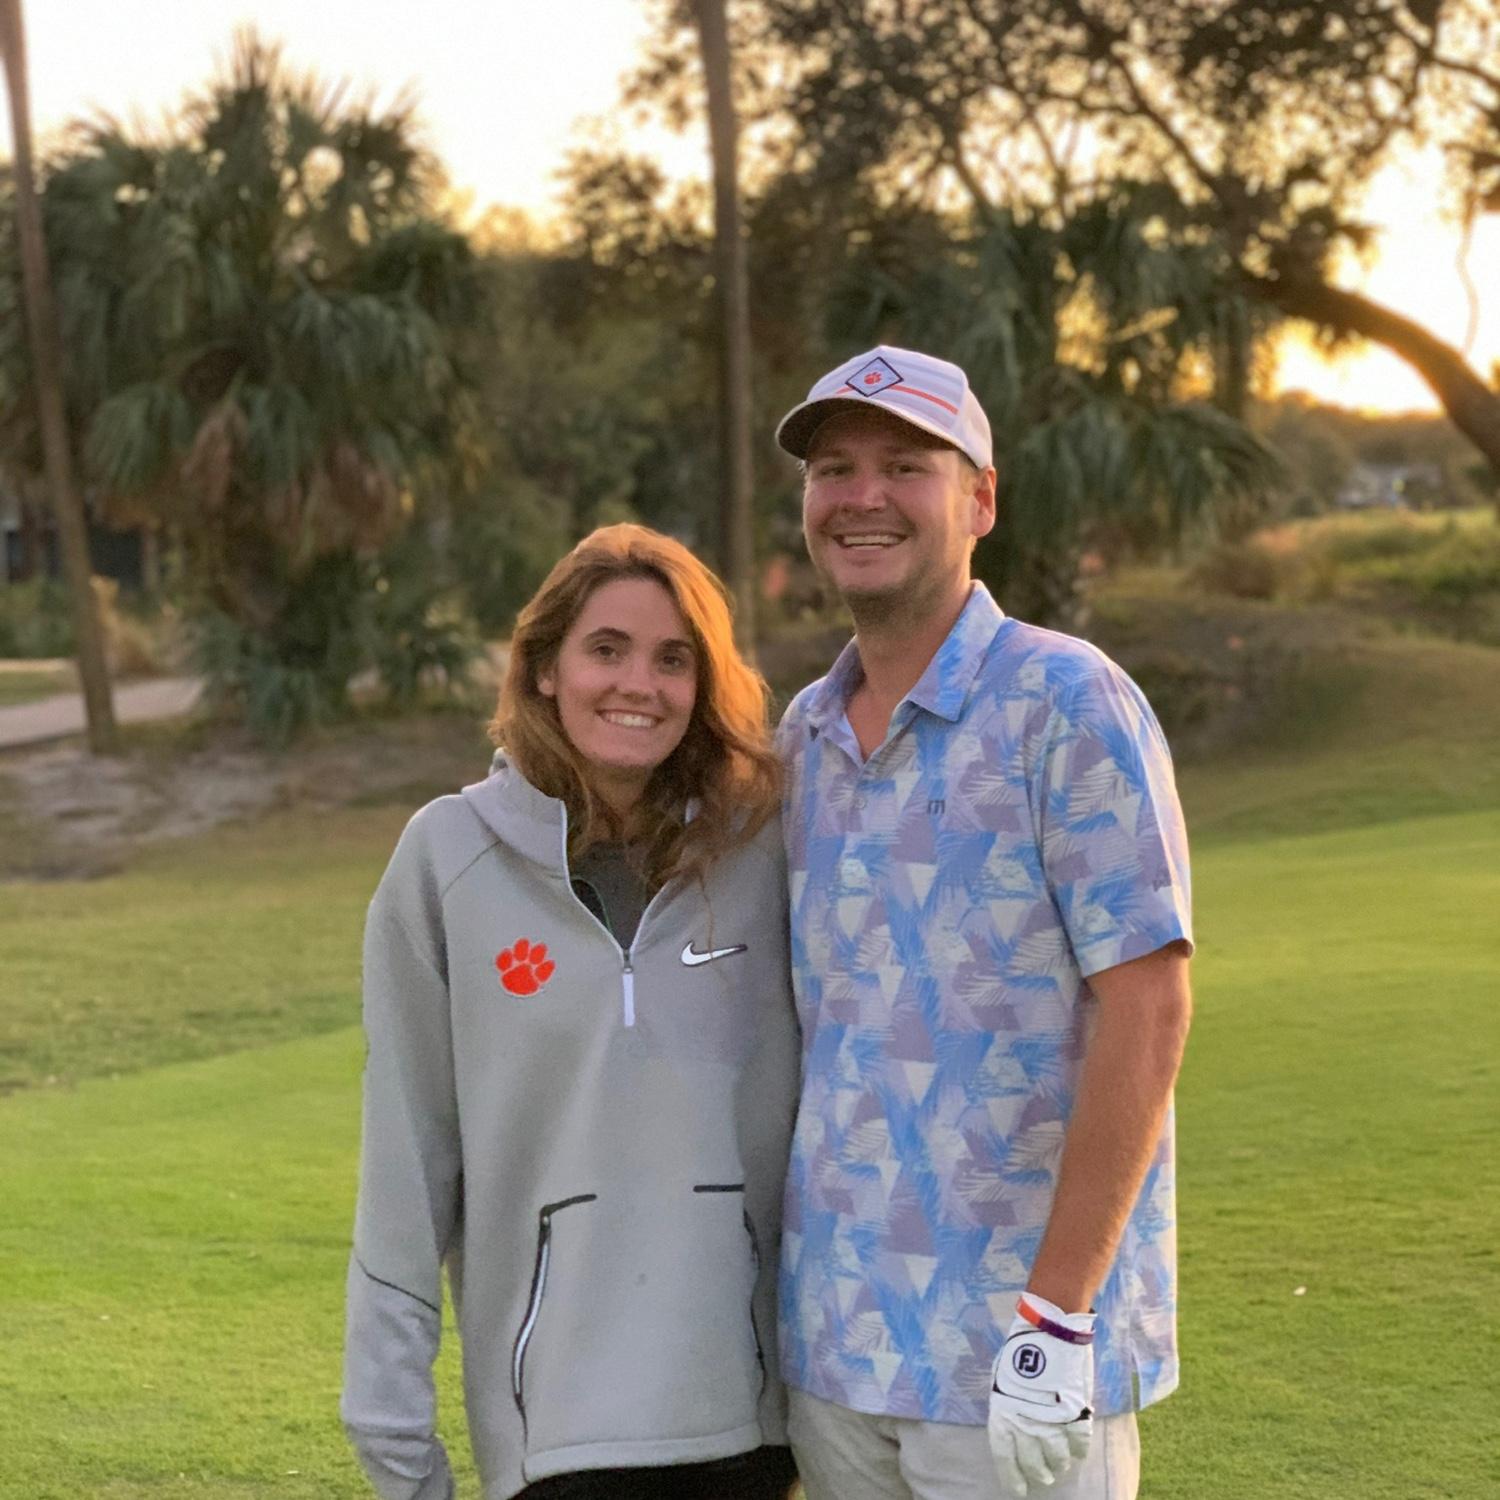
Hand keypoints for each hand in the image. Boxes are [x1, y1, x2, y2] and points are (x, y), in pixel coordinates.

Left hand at [987, 1292, 1094, 1495]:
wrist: (1051, 1329)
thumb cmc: (1022, 1348)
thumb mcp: (1003, 1377)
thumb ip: (1007, 1405)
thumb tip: (1012, 1428)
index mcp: (1003, 1412)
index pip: (1005, 1457)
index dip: (1012, 1477)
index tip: (1018, 1490)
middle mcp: (1026, 1422)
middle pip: (1032, 1463)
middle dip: (1038, 1474)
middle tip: (1042, 1478)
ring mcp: (1053, 1420)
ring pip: (1057, 1458)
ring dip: (1058, 1465)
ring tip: (1059, 1466)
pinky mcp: (1077, 1414)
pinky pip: (1080, 1444)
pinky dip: (1079, 1451)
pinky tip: (1077, 1453)